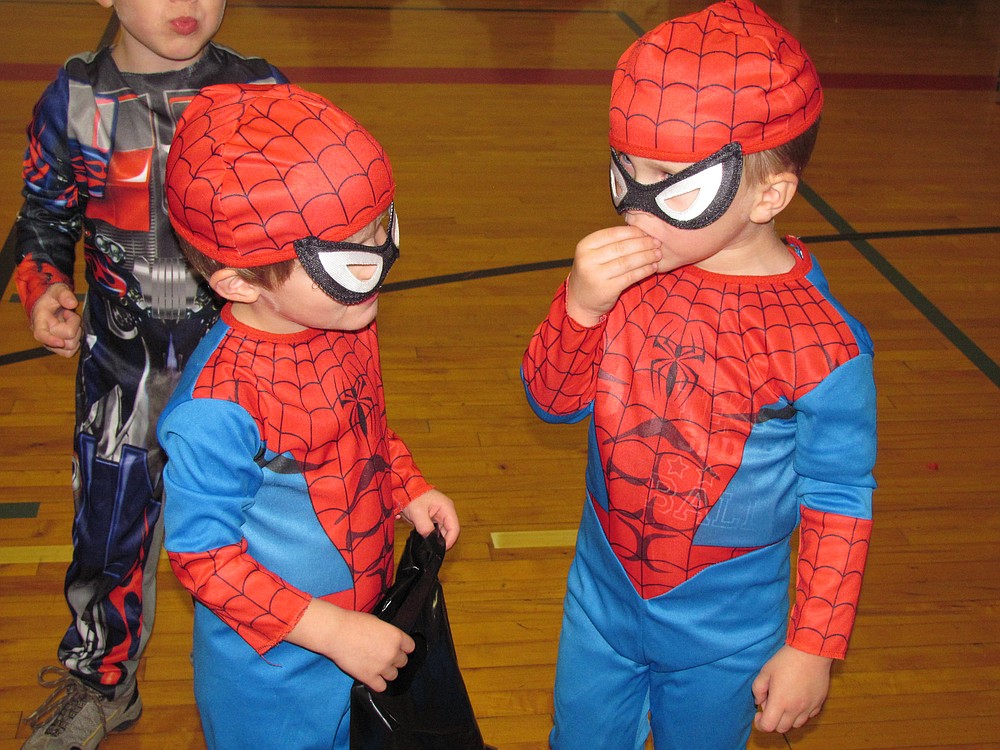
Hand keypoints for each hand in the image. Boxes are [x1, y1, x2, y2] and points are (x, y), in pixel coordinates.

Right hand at [29, 283, 80, 356]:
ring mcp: (51, 342)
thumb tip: (72, 304)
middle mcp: (44, 334)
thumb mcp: (58, 290)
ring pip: (70, 347)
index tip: (60, 342)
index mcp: (39, 321)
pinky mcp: (60, 347)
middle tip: (69, 314)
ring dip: (76, 334)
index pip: (41, 335)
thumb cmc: (53, 297)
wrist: (52, 303)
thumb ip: (64, 294)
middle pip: (64, 341)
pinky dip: (76, 341)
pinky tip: (74, 329)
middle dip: (73, 326)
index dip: (50, 340)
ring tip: (71, 321)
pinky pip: (71, 352)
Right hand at [287, 599, 414, 691]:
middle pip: (402, 662)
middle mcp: (392, 652)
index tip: (397, 649)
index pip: (410, 647)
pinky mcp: (369, 677)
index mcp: (396, 636)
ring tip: (375, 666)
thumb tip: (390, 641)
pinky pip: (381, 687)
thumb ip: (388, 634)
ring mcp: (382, 666)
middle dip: (394, 660)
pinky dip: (377, 683)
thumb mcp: (377, 622)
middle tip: (382, 656)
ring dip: (386, 672)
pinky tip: (371, 676)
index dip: (403, 648)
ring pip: (393, 675)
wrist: (336, 632)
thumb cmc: (354, 623)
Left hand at [399, 488, 459, 549]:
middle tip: (432, 548)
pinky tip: (425, 538)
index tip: (440, 549)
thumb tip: (430, 540)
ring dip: (436, 538)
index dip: (449, 541)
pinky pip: (436, 529)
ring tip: (428, 543)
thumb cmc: (411, 496)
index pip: (454, 528)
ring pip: (443, 531)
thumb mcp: (418, 513)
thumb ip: (426, 528)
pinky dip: (432, 535)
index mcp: (447, 508)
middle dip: (442, 541)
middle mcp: (446, 511)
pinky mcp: (433, 518)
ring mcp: (440, 514)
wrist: (402, 488)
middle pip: (450, 531)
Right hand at [565, 225, 661, 326]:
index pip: (612, 233)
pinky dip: (644, 271)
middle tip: (656, 242)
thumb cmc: (591, 273)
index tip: (646, 232)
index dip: (632, 232)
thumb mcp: (593, 255)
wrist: (581, 301)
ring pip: (627, 262)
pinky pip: (630, 276)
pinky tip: (653, 267)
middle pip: (621, 247)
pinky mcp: (607, 289)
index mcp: (585, 246)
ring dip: (646, 257)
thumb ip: (610, 243)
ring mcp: (597, 275)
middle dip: (643, 244)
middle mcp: (588, 260)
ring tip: (657, 254)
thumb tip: (639, 230)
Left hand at [751, 645, 832, 732]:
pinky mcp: (819, 704)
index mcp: (780, 702)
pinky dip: (800, 713)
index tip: (758, 714)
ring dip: (787, 719)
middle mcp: (795, 709)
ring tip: (784, 703)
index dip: (760, 724)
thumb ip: (758, 689)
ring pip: (796, 725)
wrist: (811, 652)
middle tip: (770, 705)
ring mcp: (809, 708)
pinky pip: (808, 716)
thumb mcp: (765, 671)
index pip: (768, 726)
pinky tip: (797, 700)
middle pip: (782, 729)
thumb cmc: (786, 660)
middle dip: (773, 721)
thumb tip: (759, 702)